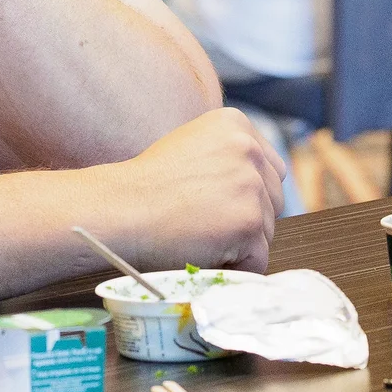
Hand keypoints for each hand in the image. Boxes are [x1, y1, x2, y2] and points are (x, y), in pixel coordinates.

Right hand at [102, 108, 281, 272]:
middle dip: (246, 218)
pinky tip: (204, 254)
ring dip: (238, 244)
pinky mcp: (248, 221)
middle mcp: (249, 148)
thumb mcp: (192, 147)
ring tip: (198, 236)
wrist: (118, 210)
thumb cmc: (144, 187)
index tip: (215, 205)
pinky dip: (235, 267)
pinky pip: (258, 259)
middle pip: (274, 200)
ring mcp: (250, 184)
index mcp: (236, 123)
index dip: (245, 195)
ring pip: (267, 231)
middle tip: (203, 223)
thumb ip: (228, 158)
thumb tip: (258, 189)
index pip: (270, 170)